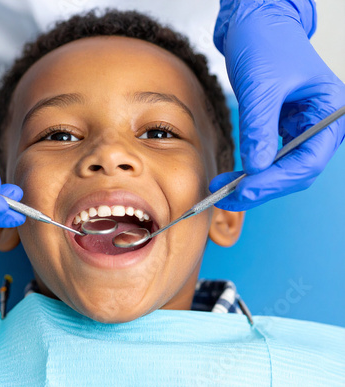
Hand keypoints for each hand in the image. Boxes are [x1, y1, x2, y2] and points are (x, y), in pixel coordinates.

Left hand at [211, 0, 344, 210]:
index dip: (275, 181)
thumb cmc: (265, 41)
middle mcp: (320, 124)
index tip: (244, 190)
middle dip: (261, 187)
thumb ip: (259, 128)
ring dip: (255, 183)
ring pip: (283, 170)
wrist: (254, 22)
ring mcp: (302, 128)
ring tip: (223, 189)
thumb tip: (257, 168)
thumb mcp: (261, 86)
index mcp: (329, 112)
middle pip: (296, 172)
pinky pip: (271, 158)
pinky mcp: (282, 127)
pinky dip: (253, 170)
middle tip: (226, 196)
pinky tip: (234, 176)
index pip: (308, 161)